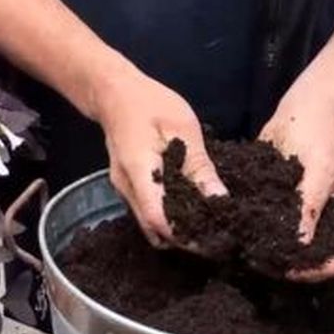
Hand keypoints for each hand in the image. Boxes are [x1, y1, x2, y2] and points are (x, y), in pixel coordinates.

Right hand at [91, 66, 226, 246]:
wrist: (113, 94)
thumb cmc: (149, 103)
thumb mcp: (183, 128)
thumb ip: (199, 167)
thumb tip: (219, 200)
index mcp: (138, 172)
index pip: (159, 219)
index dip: (186, 235)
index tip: (214, 238)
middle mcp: (126, 188)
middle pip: (153, 228)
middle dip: (184, 238)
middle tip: (216, 234)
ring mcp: (123, 190)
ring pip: (149, 224)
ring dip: (176, 229)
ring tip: (206, 222)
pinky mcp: (127, 188)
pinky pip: (147, 211)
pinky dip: (168, 216)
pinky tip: (189, 208)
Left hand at [259, 97, 333, 281]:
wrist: (303, 113)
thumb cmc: (320, 137)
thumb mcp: (321, 169)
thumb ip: (311, 206)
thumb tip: (301, 244)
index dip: (317, 271)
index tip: (289, 270)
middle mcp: (329, 225)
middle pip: (313, 260)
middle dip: (290, 266)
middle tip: (260, 262)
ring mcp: (306, 220)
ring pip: (290, 248)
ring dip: (271, 253)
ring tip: (247, 252)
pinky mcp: (283, 211)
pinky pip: (273, 229)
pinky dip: (259, 234)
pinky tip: (239, 234)